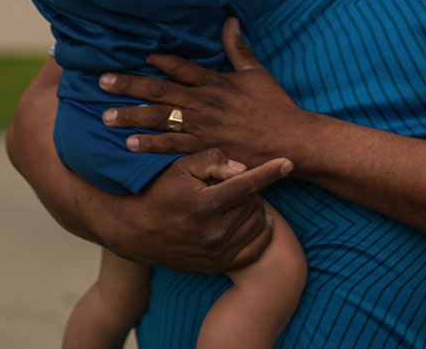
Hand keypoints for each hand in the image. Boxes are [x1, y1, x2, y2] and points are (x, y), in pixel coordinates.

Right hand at [97, 149, 292, 271]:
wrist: (137, 232)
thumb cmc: (158, 192)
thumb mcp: (178, 168)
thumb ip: (211, 161)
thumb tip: (242, 168)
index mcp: (205, 204)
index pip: (248, 185)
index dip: (270, 172)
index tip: (288, 163)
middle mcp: (214, 231)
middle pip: (254, 203)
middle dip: (253, 189)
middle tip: (240, 182)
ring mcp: (218, 251)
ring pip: (258, 224)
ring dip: (256, 208)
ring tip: (243, 199)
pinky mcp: (219, 265)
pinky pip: (255, 248)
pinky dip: (262, 233)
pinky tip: (259, 221)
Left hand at [100, 18, 310, 167]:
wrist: (294, 141)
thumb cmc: (275, 107)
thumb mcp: (256, 73)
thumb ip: (237, 48)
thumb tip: (230, 20)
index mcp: (215, 82)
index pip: (180, 67)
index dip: (158, 60)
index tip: (137, 56)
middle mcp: (204, 102)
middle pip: (160, 91)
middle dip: (129, 86)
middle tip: (102, 82)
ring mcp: (204, 126)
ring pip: (160, 119)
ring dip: (131, 116)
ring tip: (105, 116)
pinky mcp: (207, 148)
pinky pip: (173, 146)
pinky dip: (151, 145)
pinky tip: (129, 144)